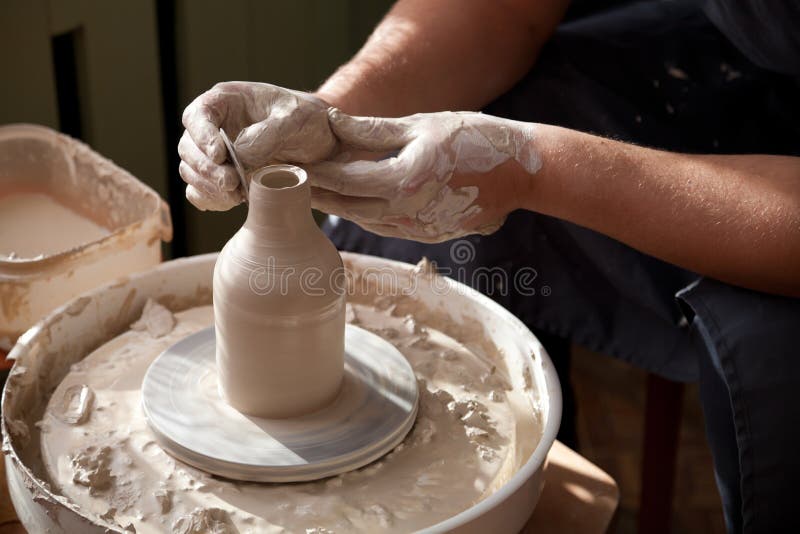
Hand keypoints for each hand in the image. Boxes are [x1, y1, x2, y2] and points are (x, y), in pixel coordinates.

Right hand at [179, 82, 336, 209]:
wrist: (321, 143)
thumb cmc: (308, 120)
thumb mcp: (296, 118)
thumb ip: (268, 133)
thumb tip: (238, 155)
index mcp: (227, 101)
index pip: (198, 114)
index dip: (201, 136)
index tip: (219, 156)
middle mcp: (215, 126)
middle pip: (188, 147)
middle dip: (206, 169)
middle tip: (231, 183)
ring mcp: (216, 153)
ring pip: (190, 171)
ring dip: (208, 186)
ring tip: (236, 196)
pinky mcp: (222, 177)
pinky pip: (200, 191)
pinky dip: (210, 199)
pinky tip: (230, 202)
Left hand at [308, 109, 540, 241]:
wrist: (522, 173)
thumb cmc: (476, 139)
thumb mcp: (422, 126)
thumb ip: (373, 131)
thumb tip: (334, 123)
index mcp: (402, 183)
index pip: (344, 180)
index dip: (314, 172)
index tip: (290, 164)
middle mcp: (406, 214)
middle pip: (347, 206)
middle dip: (318, 193)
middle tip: (288, 182)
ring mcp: (417, 230)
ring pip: (364, 220)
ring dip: (339, 206)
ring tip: (314, 191)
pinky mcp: (428, 235)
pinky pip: (386, 226)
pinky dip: (365, 214)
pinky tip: (353, 203)